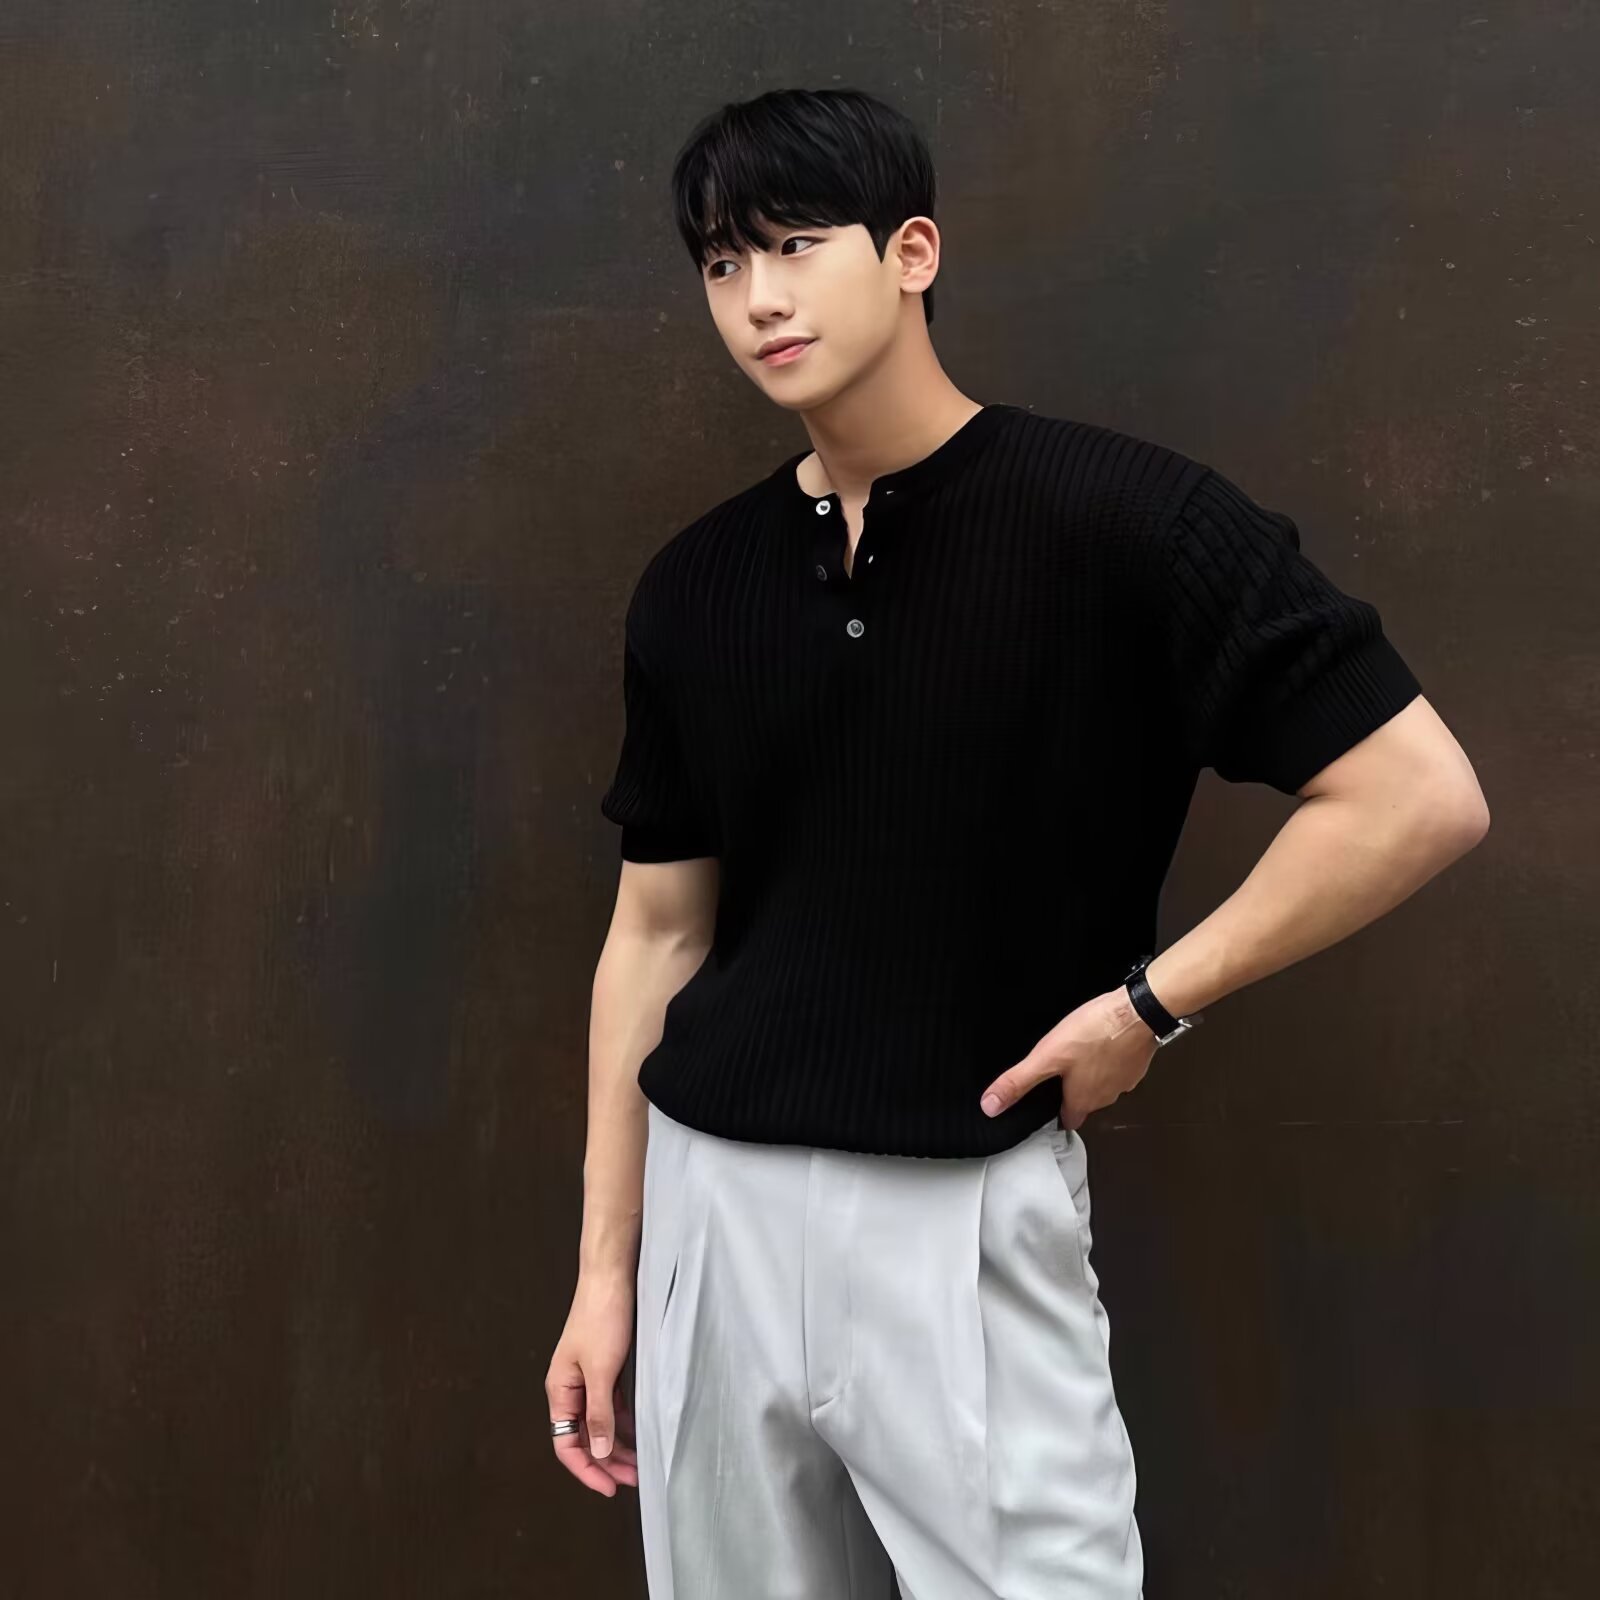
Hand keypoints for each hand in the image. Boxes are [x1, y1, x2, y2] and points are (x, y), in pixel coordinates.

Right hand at [545, 1271, 639, 1496]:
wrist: (612, 1276)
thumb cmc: (602, 1317)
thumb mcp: (602, 1370)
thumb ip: (599, 1413)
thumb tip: (599, 1453)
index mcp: (560, 1390)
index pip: (566, 1444)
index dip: (587, 1470)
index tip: (609, 1488)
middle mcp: (570, 1388)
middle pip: (583, 1438)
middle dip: (606, 1462)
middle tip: (633, 1479)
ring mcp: (588, 1378)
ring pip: (599, 1424)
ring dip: (616, 1445)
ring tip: (639, 1463)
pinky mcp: (606, 1367)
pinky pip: (611, 1406)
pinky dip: (622, 1423)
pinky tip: (638, 1434)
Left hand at [979, 985, 1160, 1129]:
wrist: (1138, 1011)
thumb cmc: (1095, 1033)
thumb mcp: (1047, 1056)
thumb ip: (1019, 1082)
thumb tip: (991, 1105)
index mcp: (1082, 1099)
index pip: (1067, 1121)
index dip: (1054, 1115)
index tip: (1045, 1107)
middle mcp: (1106, 1095)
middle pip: (1085, 1102)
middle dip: (1070, 1091)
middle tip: (1057, 1073)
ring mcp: (1124, 1079)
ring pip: (1102, 1084)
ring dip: (1090, 1073)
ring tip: (1075, 1054)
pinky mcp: (1136, 1061)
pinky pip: (1117, 1066)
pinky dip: (1108, 1058)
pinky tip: (1098, 1041)